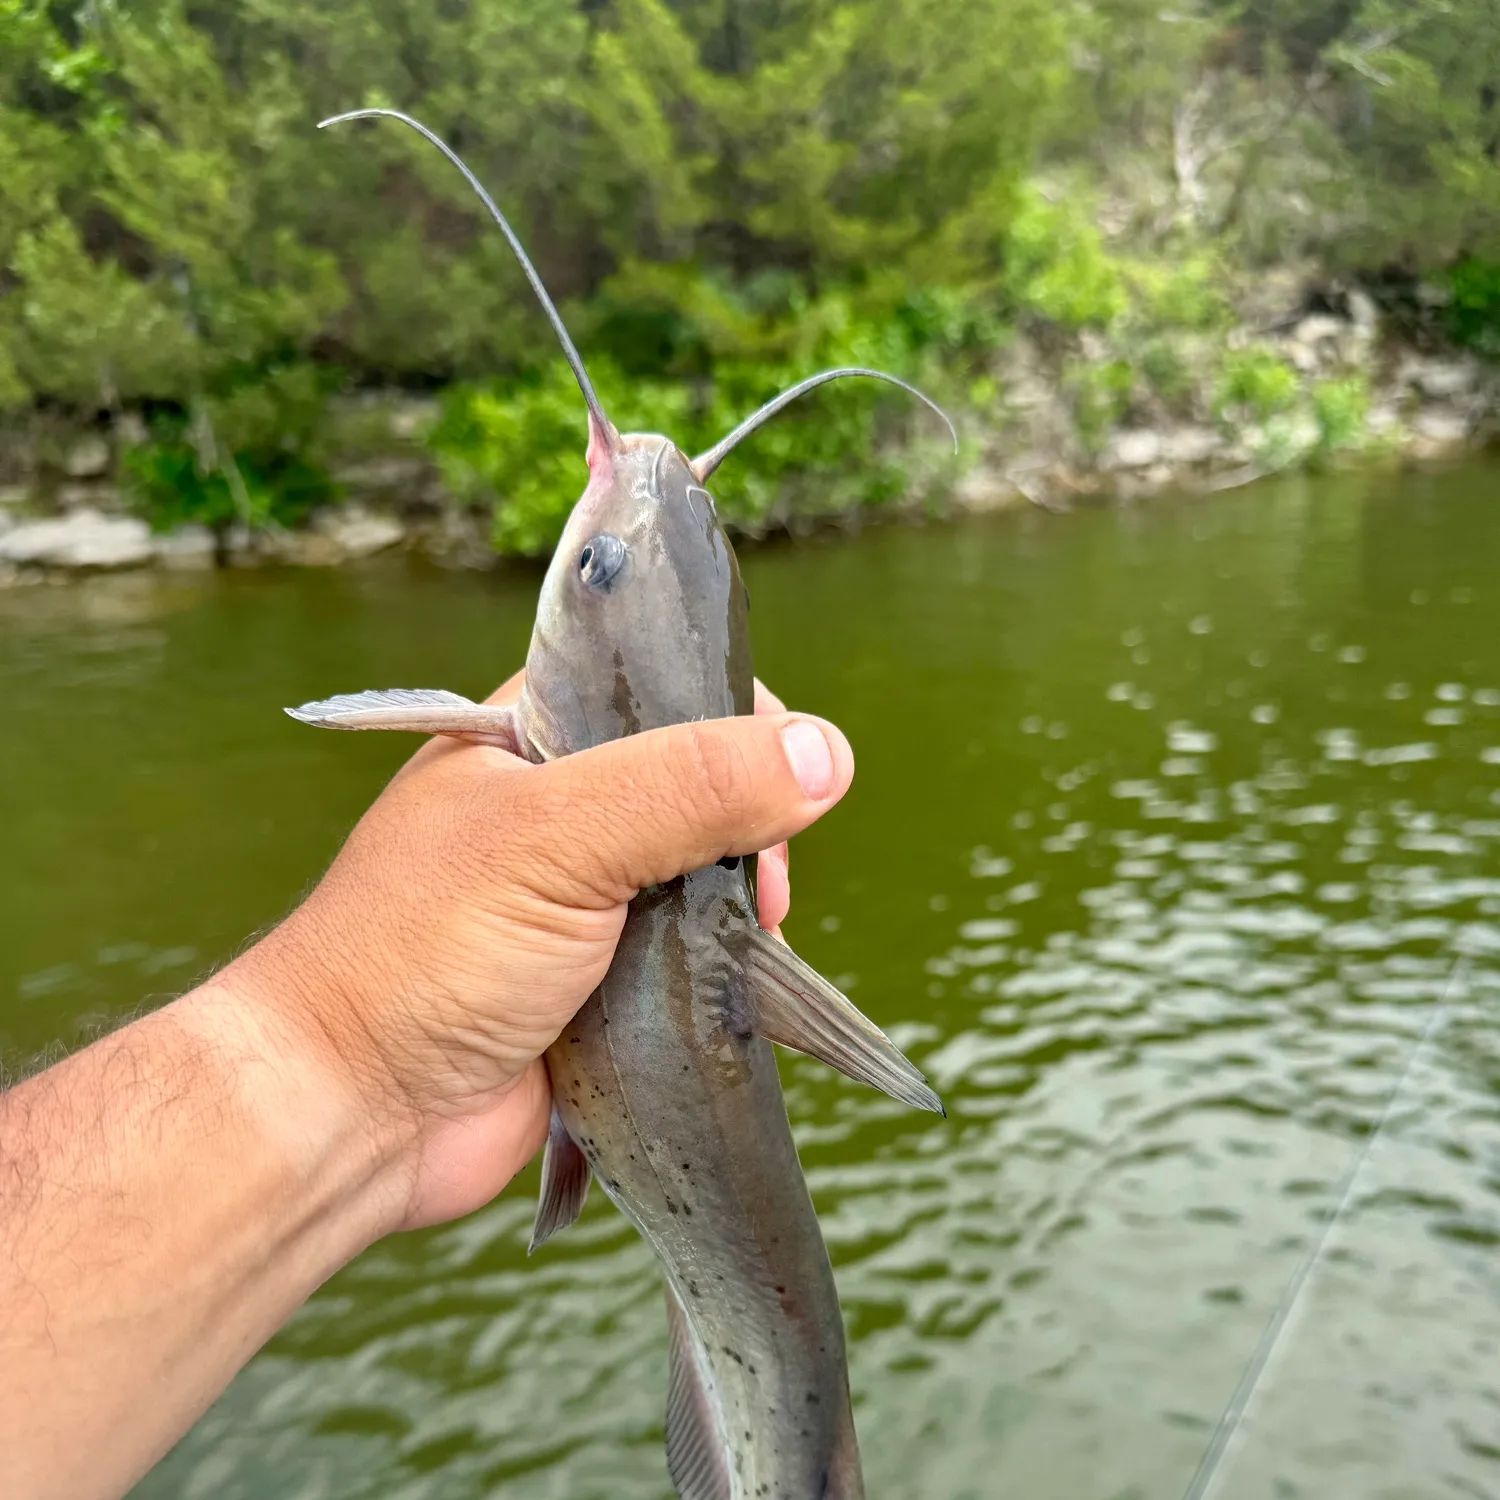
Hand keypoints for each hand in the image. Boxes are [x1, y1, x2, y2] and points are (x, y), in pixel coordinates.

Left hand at [224, 673, 849, 1230]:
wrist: (354, 1115)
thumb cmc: (427, 951)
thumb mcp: (560, 837)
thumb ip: (690, 785)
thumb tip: (826, 754)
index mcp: (530, 737)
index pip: (655, 679)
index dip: (731, 712)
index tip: (776, 771)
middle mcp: (559, 807)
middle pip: (699, 780)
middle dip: (747, 823)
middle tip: (756, 882)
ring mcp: (581, 898)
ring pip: (702, 872)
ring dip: (740, 902)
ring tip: (751, 936)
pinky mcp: (601, 980)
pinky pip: (691, 953)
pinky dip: (724, 965)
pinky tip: (740, 981)